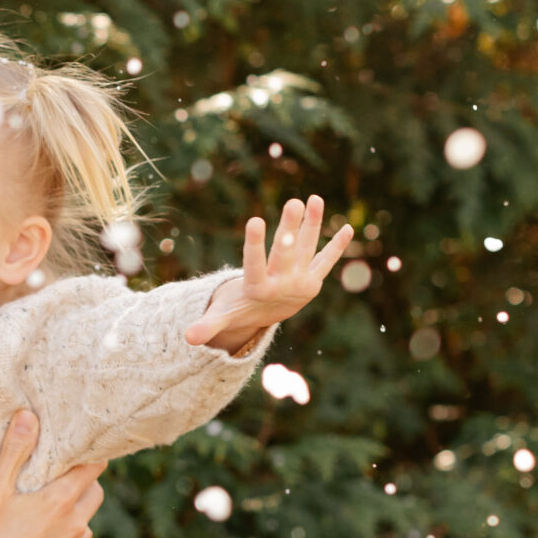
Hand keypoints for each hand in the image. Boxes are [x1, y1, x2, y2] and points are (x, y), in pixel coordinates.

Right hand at [0, 410, 105, 537]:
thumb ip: (15, 451)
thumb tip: (28, 416)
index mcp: (61, 503)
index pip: (92, 469)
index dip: (88, 458)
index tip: (79, 452)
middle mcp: (75, 528)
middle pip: (95, 496)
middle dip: (84, 485)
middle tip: (58, 482)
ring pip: (85, 528)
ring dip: (73, 518)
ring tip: (44, 518)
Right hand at [185, 195, 353, 355]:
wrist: (269, 318)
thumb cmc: (240, 308)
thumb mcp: (223, 315)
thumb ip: (209, 325)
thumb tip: (188, 339)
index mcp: (259, 290)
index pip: (255, 264)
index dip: (255, 243)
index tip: (255, 220)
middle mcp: (283, 285)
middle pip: (286, 253)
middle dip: (290, 228)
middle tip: (293, 202)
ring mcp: (302, 282)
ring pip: (308, 250)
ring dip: (313, 224)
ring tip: (316, 198)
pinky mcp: (314, 280)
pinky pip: (327, 261)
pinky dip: (338, 246)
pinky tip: (349, 228)